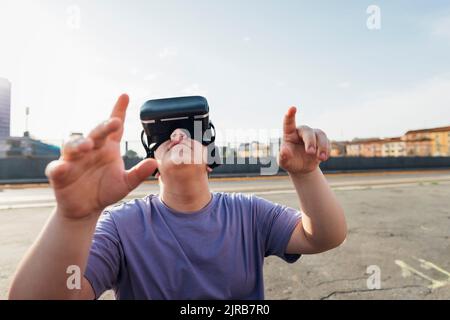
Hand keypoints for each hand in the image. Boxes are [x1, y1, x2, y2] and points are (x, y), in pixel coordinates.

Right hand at [45, 94, 157, 219]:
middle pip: (95, 133)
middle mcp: (90, 149)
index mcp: (107, 148)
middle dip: (103, 126)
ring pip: (72, 145)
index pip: (114, 127)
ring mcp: (73, 160)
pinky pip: (56, 168)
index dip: (118, 111)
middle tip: (114, 122)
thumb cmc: (105, 190)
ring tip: (88, 146)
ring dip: (79, 143)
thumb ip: (138, 173)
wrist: (87, 209)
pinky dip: (58, 167)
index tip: (125, 96)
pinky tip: (63, 167)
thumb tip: (154, 162)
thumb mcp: (125, 183)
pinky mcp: (60, 173)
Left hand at [278, 106, 330, 175]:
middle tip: (310, 152)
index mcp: (289, 134)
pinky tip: (323, 158)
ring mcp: (313, 135)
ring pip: (320, 134)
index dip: (290, 115)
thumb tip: (284, 151)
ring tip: (322, 158)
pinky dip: (327, 150)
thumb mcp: (284, 161)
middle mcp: (301, 132)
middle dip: (310, 141)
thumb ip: (283, 156)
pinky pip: (327, 142)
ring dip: (322, 146)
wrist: (302, 168)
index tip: (292, 108)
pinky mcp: (322, 141)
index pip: (289, 123)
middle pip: (307, 131)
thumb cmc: (290, 162)